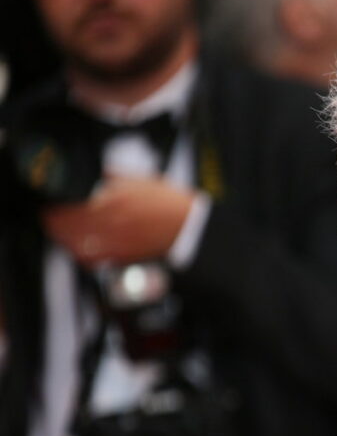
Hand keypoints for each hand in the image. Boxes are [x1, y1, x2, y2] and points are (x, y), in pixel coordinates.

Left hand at [42, 176, 194, 266]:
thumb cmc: (169, 204)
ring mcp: (114, 241)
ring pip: (73, 244)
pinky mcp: (121, 256)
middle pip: (64, 226)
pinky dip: (80, 255)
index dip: (54, 203)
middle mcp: (110, 222)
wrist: (188, 226)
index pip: (68, 203)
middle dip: (52, 220)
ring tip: (60, 232)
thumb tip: (95, 176)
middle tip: (50, 216)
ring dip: (62, 238)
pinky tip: (79, 249)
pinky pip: (91, 259)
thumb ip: (113, 178)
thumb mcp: (139, 180)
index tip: (51, 201)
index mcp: (112, 199)